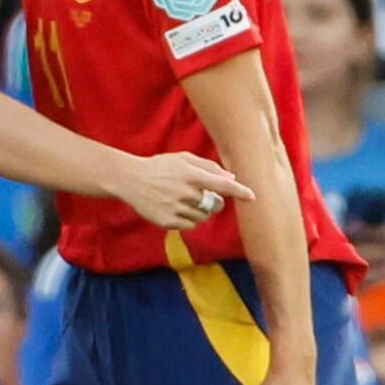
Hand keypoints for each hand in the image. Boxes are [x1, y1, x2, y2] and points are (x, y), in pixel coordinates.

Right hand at [109, 152, 255, 230]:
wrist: (131, 180)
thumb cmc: (161, 167)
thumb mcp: (183, 160)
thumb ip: (208, 167)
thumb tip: (231, 179)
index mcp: (191, 175)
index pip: (222, 186)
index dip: (239, 192)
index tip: (253, 197)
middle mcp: (185, 192)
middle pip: (216, 205)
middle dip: (215, 201)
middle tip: (204, 195)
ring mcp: (176, 208)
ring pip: (204, 217)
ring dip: (201, 210)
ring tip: (185, 200)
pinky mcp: (168, 221)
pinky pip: (191, 225)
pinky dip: (189, 219)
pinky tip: (177, 208)